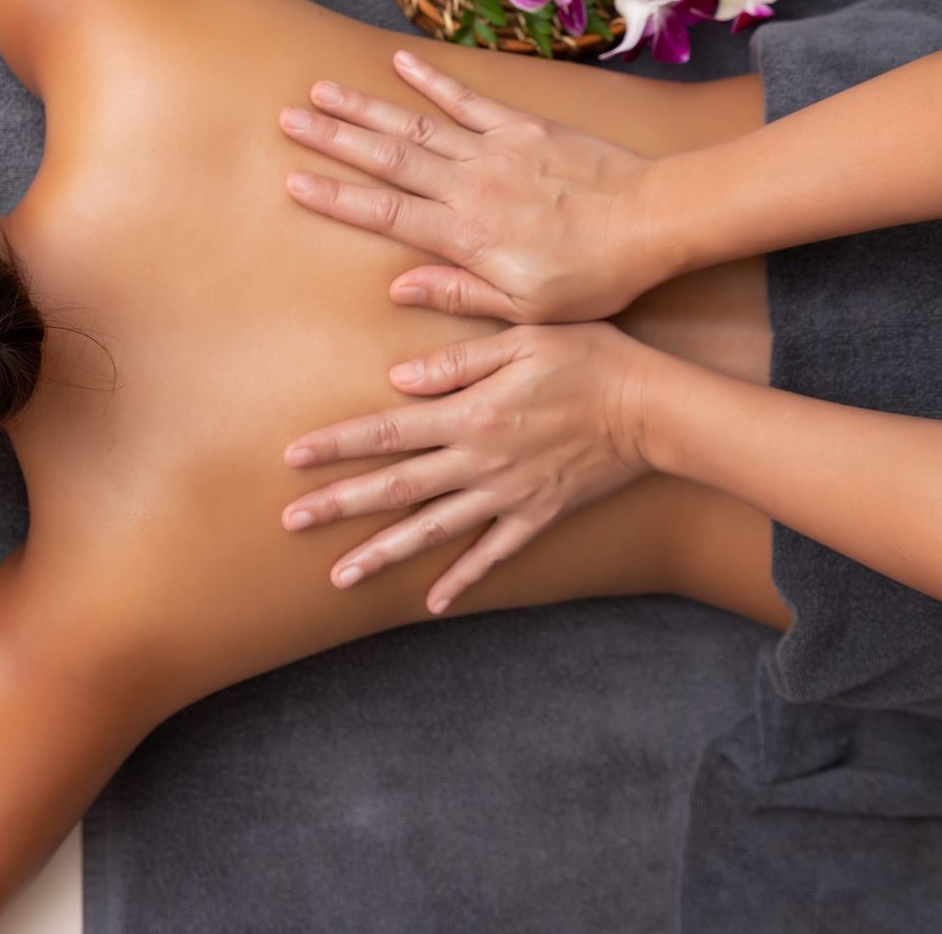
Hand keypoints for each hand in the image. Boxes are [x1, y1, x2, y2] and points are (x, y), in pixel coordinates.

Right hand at [280, 50, 669, 322]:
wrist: (652, 220)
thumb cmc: (593, 276)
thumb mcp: (525, 307)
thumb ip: (459, 293)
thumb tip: (398, 289)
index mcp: (466, 234)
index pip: (385, 213)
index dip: (336, 198)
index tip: (294, 182)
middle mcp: (470, 185)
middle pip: (387, 159)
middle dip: (333, 139)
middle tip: (288, 120)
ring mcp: (495, 150)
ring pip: (416, 124)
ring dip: (366, 107)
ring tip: (321, 90)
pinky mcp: (522, 126)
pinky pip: (467, 100)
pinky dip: (431, 80)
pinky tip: (398, 63)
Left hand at [281, 323, 654, 612]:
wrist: (652, 408)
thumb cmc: (588, 359)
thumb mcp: (521, 338)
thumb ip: (457, 359)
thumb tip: (398, 380)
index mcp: (470, 414)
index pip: (387, 431)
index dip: (337, 445)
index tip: (292, 457)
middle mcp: (480, 461)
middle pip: (395, 488)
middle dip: (338, 505)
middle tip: (289, 522)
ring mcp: (507, 495)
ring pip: (432, 530)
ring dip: (383, 553)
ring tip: (339, 576)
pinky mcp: (537, 515)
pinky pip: (492, 554)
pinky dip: (462, 580)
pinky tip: (434, 603)